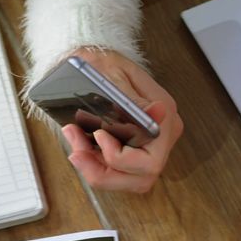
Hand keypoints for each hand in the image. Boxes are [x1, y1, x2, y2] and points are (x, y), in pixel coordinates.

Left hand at [60, 48, 182, 192]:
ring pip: (128, 180)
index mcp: (165, 118)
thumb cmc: (102, 64)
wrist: (92, 60)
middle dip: (104, 170)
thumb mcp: (114, 76)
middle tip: (77, 151)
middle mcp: (162, 137)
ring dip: (97, 170)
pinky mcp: (134, 151)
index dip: (120, 159)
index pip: (150, 161)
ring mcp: (150, 147)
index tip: (98, 136)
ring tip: (76, 146)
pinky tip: (81, 145)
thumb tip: (159, 112)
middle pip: (141, 178)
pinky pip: (117, 173)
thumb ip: (134, 100)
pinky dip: (96, 165)